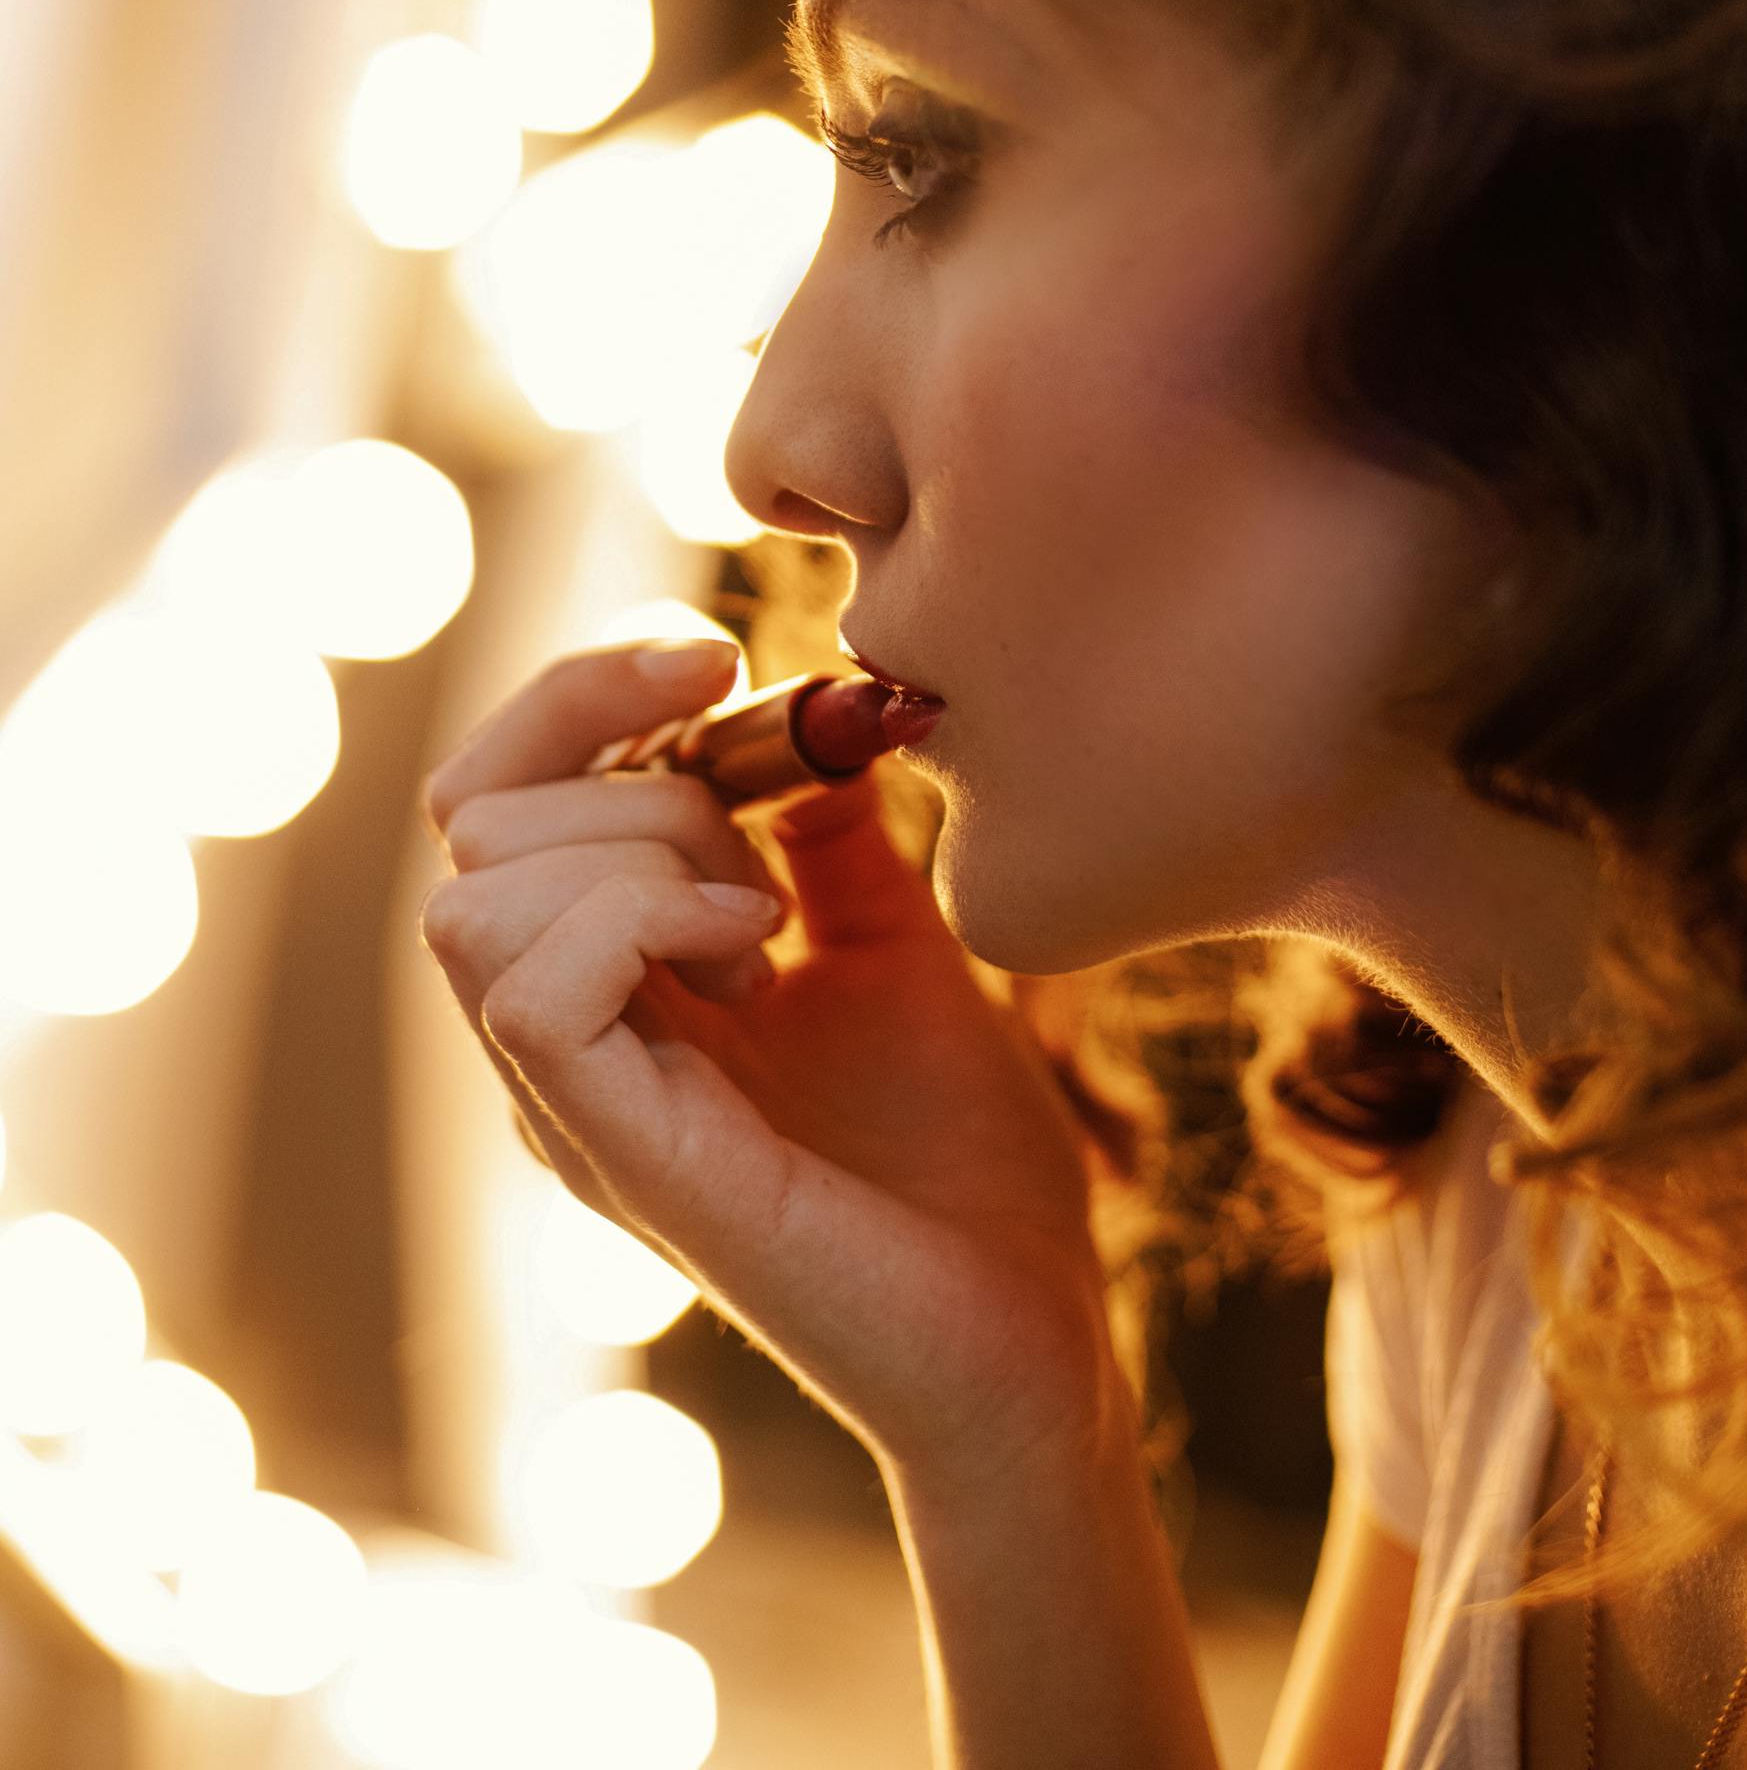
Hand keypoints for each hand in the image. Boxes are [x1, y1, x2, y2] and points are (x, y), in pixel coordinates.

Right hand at [419, 637, 1124, 1485]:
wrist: (1029, 1336)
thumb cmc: (963, 1160)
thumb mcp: (892, 945)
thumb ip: (826, 836)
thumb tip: (813, 712)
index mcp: (607, 983)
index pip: (494, 794)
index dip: (584, 691)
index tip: (714, 657)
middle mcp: (561, 1042)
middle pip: (470, 820)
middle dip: (630, 769)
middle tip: (769, 860)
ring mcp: (577, 1107)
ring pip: (472, 896)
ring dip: (639, 853)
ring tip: (765, 931)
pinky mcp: (623, 1159)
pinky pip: (534, 990)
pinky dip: (643, 915)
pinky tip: (758, 953)